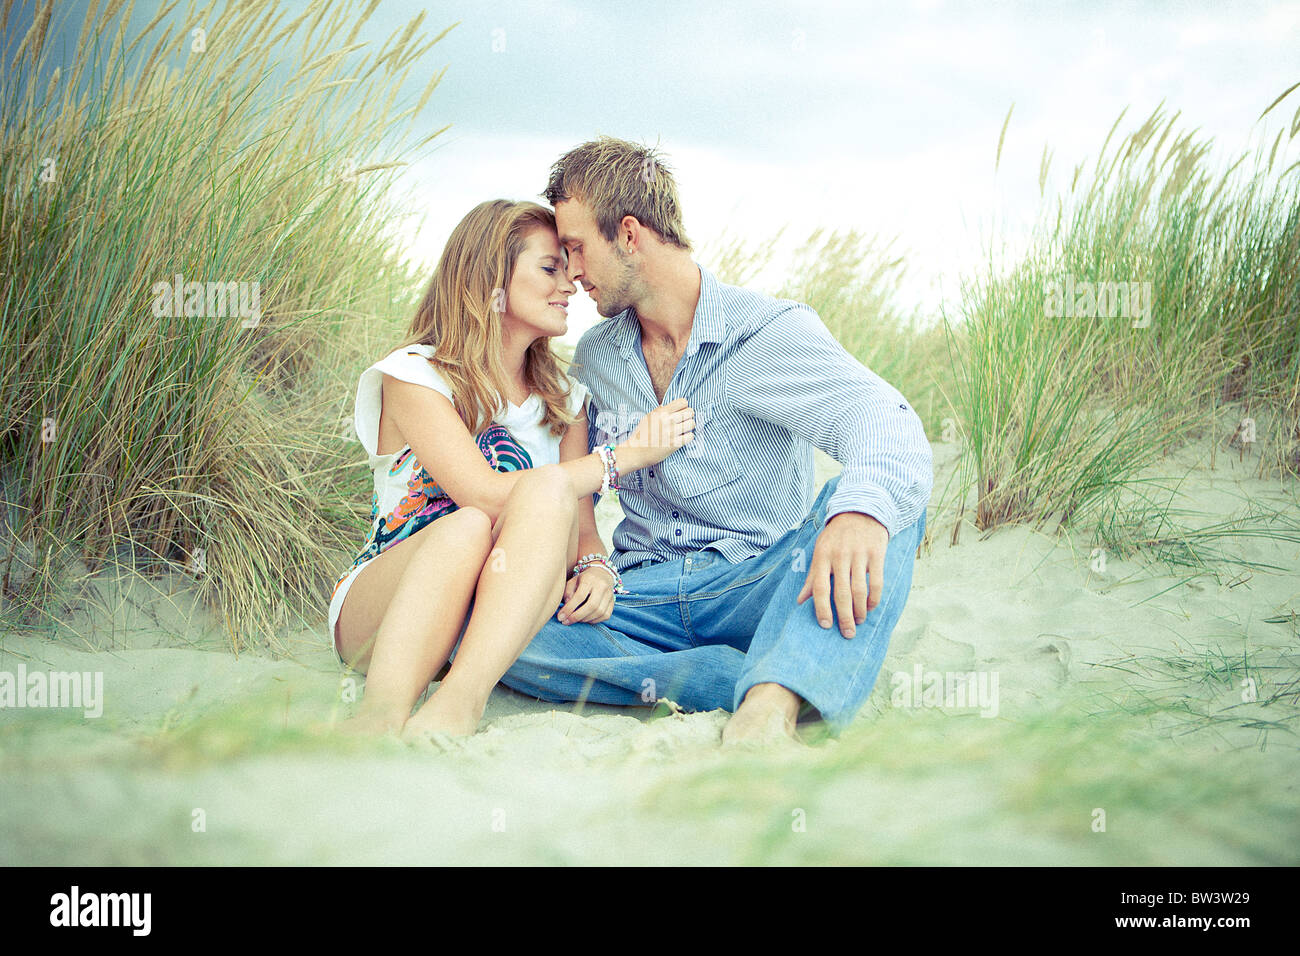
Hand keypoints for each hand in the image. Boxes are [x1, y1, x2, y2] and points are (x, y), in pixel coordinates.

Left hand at [556, 567, 615, 624]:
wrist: (602, 574)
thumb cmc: (584, 579)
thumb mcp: (573, 581)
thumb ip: (568, 593)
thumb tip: (566, 608)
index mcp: (590, 579)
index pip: (580, 596)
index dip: (569, 609)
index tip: (560, 617)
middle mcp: (602, 586)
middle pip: (592, 606)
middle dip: (577, 617)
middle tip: (566, 622)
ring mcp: (610, 595)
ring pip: (599, 612)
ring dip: (585, 619)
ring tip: (575, 620)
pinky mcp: (613, 603)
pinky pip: (605, 616)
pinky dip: (594, 620)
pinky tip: (585, 619)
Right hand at [617, 398, 693, 470]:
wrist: (636, 452)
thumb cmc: (641, 434)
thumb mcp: (648, 417)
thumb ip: (659, 410)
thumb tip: (667, 405)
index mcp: (661, 412)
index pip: (683, 402)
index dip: (684, 406)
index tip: (681, 412)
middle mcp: (667, 421)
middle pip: (690, 412)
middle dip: (688, 416)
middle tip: (683, 421)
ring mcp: (671, 432)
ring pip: (692, 423)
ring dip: (689, 427)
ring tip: (683, 430)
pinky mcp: (675, 444)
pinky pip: (691, 436)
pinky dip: (688, 437)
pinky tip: (682, 438)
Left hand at [795, 512, 888, 637]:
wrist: (861, 510)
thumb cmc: (836, 536)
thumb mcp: (820, 552)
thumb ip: (812, 577)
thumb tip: (800, 601)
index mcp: (822, 556)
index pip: (820, 588)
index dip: (822, 608)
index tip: (825, 626)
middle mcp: (840, 556)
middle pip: (842, 593)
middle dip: (844, 617)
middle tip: (848, 633)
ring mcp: (859, 554)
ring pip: (860, 590)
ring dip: (860, 610)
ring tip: (859, 621)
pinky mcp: (877, 553)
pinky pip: (877, 582)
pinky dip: (874, 599)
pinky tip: (870, 607)